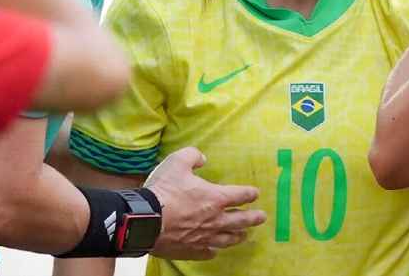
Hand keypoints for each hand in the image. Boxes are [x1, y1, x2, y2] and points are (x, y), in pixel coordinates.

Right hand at [144, 147, 265, 260]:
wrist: (146, 220)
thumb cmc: (164, 191)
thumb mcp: (177, 162)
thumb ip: (192, 156)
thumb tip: (201, 158)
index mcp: (215, 198)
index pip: (240, 195)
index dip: (250, 193)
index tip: (255, 193)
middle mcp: (215, 219)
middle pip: (241, 220)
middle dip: (253, 218)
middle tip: (261, 217)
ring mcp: (204, 237)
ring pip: (227, 239)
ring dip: (237, 236)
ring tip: (244, 235)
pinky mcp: (192, 250)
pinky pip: (207, 252)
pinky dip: (212, 250)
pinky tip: (214, 250)